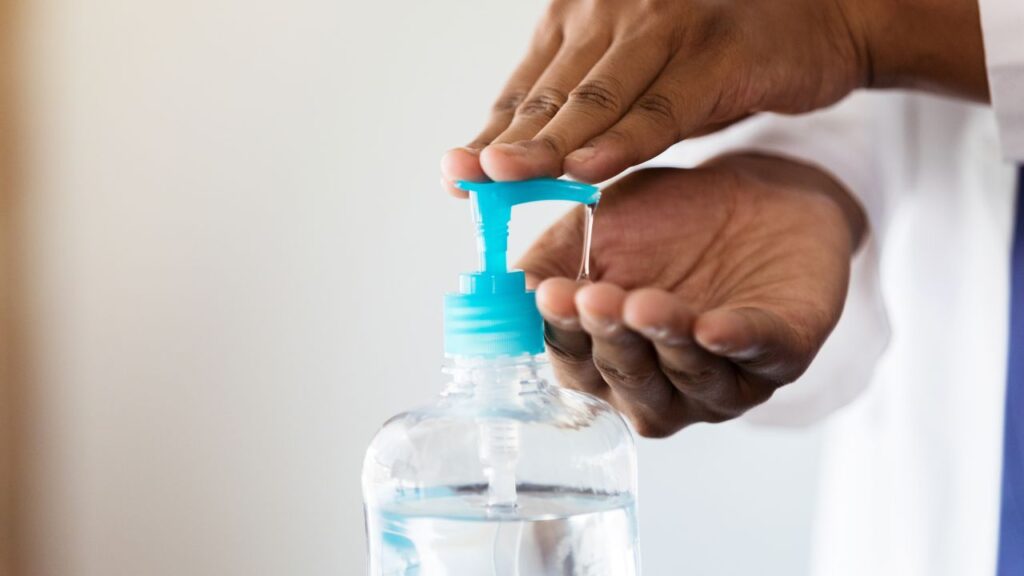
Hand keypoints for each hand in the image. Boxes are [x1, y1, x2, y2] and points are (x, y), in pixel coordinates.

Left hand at [441, 0, 985, 189]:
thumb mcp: (639, 77)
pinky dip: (623, 141)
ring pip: (597, 96)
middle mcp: (616, 11)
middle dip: (507, 140)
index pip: (528, 84)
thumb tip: (521, 159)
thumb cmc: (716, 53)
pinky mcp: (716, 53)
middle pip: (552, 90)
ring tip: (508, 175)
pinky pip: (662, 107)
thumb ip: (584, 111)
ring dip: (551, 142)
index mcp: (587, 17)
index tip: (457, 173)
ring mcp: (667, 26)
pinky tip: (589, 171)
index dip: (492, 131)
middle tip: (468, 176)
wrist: (818, 16)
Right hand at [518, 154, 864, 436]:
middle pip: (630, 380)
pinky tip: (714, 327)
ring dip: (665, 342)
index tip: (550, 295)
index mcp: (612, 361)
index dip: (563, 334)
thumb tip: (516, 287)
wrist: (757, 193)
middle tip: (596, 298)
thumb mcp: (598, 230)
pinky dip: (736, 342)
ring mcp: (725, 377)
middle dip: (612, 339)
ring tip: (644, 303)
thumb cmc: (667, 223)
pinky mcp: (783, 352)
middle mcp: (665, 385)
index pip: (577, 363)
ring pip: (691, 376)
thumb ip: (553, 259)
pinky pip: (760, 355)